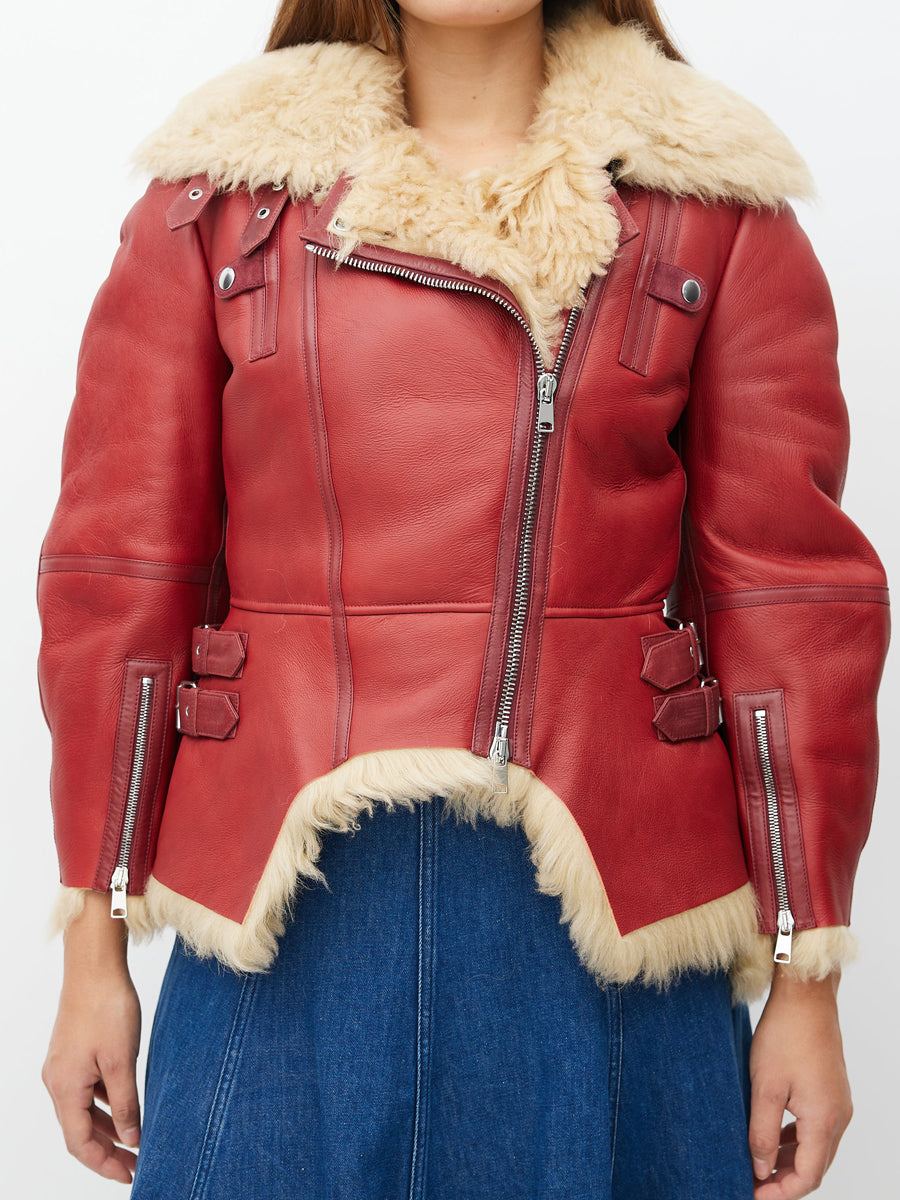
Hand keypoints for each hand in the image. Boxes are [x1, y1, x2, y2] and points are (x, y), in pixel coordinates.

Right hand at [42, 891, 142, 1183]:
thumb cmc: (106, 1007)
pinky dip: (105, 1104)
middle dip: (108, 1151)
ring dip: (108, 1128)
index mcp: (65, 1088)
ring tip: (135, 1142)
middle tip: (137, 1164)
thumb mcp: (122, 1061)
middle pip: (80, 1130)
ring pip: (84, 1110)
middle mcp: (58, 1081)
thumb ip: (126, 1103)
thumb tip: (131, 1139)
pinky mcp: (73, 1052)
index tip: (130, 1174)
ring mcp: (64, 1066)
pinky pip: (87, 1090)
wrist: (94, 966)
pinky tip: (126, 1106)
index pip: (80, 1143)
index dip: (104, 1164)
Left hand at [748, 969, 851, 1197]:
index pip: (807, 1177)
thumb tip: (760, 1169)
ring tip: (757, 1163)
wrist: (806, 997)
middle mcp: (838, 1117)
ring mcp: (838, 1104)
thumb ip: (762, 1132)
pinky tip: (772, 1136)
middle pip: (815, 1167)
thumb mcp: (765, 1086)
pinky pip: (816, 1129)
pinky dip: (796, 1141)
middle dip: (784, 1181)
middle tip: (752, 1183)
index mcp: (824, 1120)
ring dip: (789, 1161)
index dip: (780, 1193)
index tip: (752, 1195)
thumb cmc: (785, 1034)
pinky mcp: (831, 1091)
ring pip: (816, 1149)